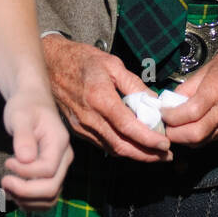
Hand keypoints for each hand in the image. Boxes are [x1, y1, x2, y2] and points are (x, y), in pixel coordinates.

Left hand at [0, 93, 73, 209]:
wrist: (31, 102)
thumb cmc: (25, 106)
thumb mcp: (20, 116)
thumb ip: (23, 137)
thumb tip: (25, 159)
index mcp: (59, 143)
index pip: (47, 170)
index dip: (25, 173)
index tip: (7, 163)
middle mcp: (64, 158)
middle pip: (51, 188)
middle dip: (25, 191)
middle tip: (3, 182)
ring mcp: (59, 168)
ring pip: (49, 198)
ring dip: (26, 200)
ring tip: (6, 189)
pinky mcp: (51, 174)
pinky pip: (45, 197)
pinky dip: (29, 201)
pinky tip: (13, 193)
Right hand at [43, 36, 172, 162]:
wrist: (51, 64)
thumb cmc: (82, 60)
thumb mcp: (112, 64)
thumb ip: (134, 85)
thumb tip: (154, 103)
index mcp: (100, 98)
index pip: (127, 126)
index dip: (148, 138)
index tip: (165, 144)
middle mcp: (89, 117)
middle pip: (121, 145)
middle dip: (146, 154)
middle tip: (166, 156)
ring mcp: (81, 126)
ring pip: (111, 148)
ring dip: (135, 154)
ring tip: (155, 154)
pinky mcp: (77, 130)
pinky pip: (102, 144)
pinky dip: (120, 148)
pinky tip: (133, 145)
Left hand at [161, 49, 217, 146]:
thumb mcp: (204, 70)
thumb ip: (186, 88)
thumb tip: (169, 103)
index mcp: (216, 90)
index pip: (190, 113)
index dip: (172, 117)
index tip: (163, 114)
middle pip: (196, 134)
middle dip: (175, 135)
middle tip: (165, 127)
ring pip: (202, 141)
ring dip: (184, 139)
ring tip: (175, 129)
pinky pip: (211, 140)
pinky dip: (197, 138)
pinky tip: (190, 129)